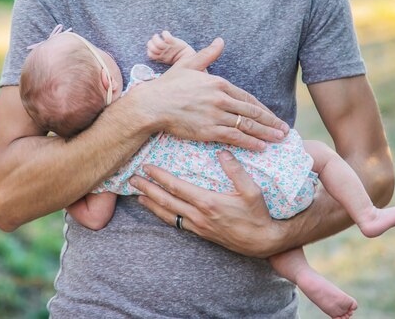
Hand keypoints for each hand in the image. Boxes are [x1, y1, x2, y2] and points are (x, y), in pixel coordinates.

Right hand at [130, 38, 288, 150]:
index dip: (263, 109)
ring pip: (246, 126)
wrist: (152, 104)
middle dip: (271, 123)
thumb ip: (207, 55)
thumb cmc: (168, 85)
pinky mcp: (208, 130)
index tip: (273, 116)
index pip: (248, 98)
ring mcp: (216, 115)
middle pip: (252, 112)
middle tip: (284, 131)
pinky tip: (260, 146)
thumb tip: (220, 41)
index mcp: (219, 83)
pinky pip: (234, 137)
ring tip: (278, 139)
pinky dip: (249, 142)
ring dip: (265, 134)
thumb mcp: (189, 64)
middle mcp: (221, 99)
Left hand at [130, 151, 286, 257]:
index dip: (160, 177)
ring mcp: (198, 227)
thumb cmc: (258, 214)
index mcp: (208, 202)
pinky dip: (163, 216)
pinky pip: (176, 224)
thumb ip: (236, 170)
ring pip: (168, 215)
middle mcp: (199, 216)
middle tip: (132, 180)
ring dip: (151, 204)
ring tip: (138, 196)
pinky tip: (158, 211)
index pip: (177, 187)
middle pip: (166, 201)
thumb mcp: (252, 190)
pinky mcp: (201, 234)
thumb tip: (222, 152)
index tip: (147, 167)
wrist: (263, 242)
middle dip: (147, 189)